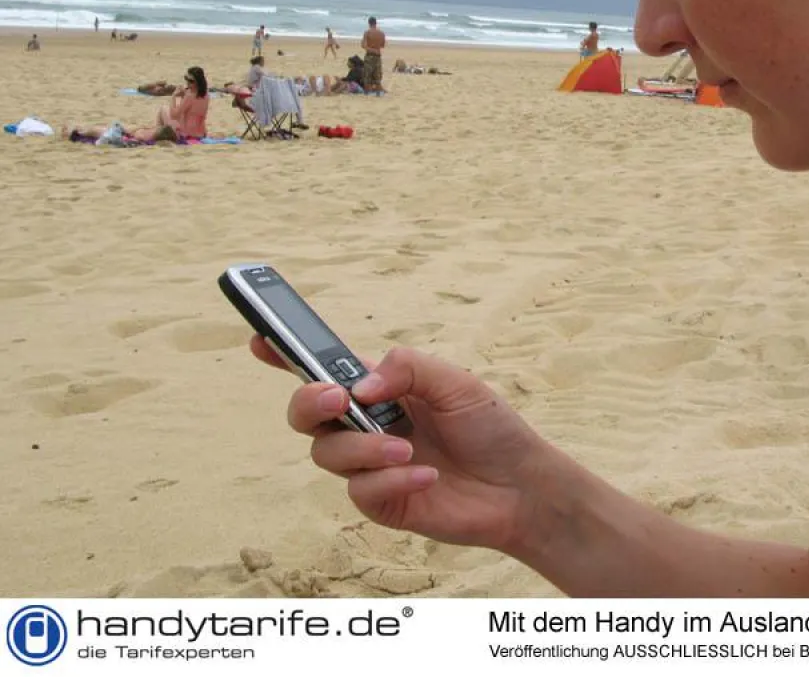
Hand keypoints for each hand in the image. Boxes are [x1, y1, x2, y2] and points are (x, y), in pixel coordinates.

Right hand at [250, 337, 553, 552]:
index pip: (324, 368)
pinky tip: (428, 476)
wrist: (520, 486)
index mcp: (381, 388)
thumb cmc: (490, 427)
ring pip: (327, 454)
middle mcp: (366, 425)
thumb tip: (358, 387)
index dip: (285, 353)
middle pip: (305, 412)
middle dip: (309, 403)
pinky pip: (361, 491)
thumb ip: (406, 369)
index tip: (259, 336)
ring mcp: (369, 465)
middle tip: (337, 400)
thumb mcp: (455, 382)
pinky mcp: (380, 501)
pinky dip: (393, 480)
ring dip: (364, 449)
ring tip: (408, 450)